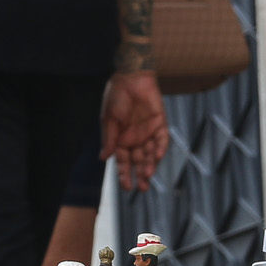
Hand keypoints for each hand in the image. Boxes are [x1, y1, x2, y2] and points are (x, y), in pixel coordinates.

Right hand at [101, 70, 167, 191]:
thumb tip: (103, 158)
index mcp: (121, 140)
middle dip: (140, 176)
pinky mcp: (160, 124)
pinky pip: (161, 140)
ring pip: (150, 154)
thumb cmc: (116, 96)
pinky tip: (156, 157)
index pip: (123, 162)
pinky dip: (160, 148)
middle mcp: (135, 140)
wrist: (130, 77)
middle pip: (139, 162)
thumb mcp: (109, 118)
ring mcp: (148, 133)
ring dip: (150, 165)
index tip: (126, 187)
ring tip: (148, 175)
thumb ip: (109, 138)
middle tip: (143, 189)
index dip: (125, 175)